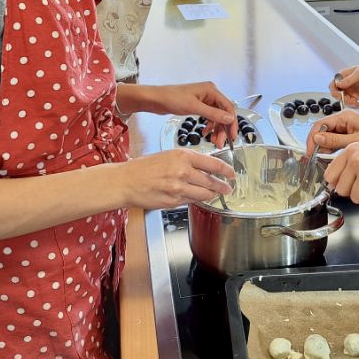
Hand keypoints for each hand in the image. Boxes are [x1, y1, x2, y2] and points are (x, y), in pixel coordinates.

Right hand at [115, 149, 234, 209]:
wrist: (126, 181)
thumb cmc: (144, 167)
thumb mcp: (169, 156)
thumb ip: (187, 161)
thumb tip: (204, 168)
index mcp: (182, 156)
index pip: (212, 163)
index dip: (225, 170)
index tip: (231, 173)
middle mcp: (183, 171)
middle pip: (211, 181)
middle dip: (222, 186)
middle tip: (228, 188)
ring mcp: (178, 188)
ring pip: (203, 194)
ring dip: (211, 195)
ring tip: (215, 194)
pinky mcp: (173, 202)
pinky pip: (190, 201)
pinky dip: (195, 200)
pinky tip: (196, 198)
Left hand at [130, 81, 237, 146]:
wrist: (156, 99)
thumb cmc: (172, 99)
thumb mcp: (194, 107)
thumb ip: (213, 114)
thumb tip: (230, 118)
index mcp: (211, 90)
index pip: (229, 107)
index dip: (232, 122)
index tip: (232, 136)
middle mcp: (210, 94)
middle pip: (223, 113)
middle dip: (223, 129)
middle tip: (221, 143)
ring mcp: (204, 100)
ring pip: (217, 117)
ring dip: (217, 130)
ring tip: (214, 142)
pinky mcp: (198, 106)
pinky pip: (209, 117)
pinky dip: (209, 126)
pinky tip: (205, 134)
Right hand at [306, 109, 358, 153]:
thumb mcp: (356, 140)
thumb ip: (335, 140)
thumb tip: (317, 139)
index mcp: (344, 116)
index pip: (320, 124)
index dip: (313, 138)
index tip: (310, 151)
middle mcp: (344, 120)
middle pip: (323, 131)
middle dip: (317, 144)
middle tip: (313, 157)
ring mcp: (346, 127)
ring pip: (328, 137)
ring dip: (324, 148)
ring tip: (322, 159)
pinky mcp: (350, 135)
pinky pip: (336, 141)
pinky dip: (332, 149)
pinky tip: (331, 157)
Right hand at [329, 63, 358, 107]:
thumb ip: (349, 79)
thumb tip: (338, 84)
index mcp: (343, 75)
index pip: (333, 85)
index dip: (334, 91)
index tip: (340, 96)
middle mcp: (345, 83)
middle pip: (337, 95)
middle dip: (344, 100)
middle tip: (352, 101)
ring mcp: (350, 90)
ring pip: (345, 101)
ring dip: (351, 104)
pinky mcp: (356, 96)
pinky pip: (353, 103)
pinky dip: (357, 106)